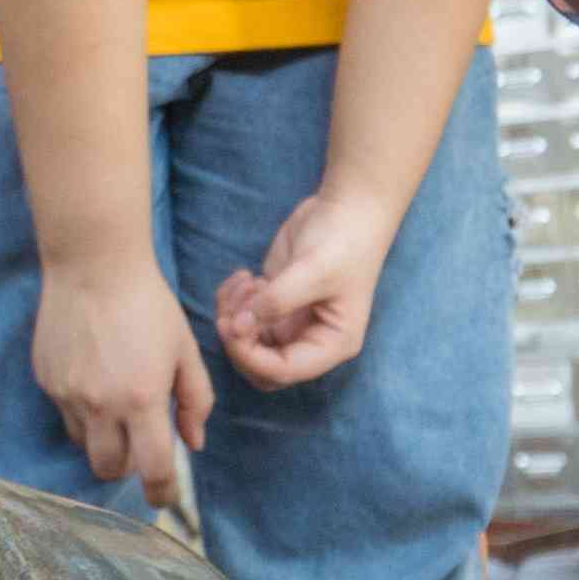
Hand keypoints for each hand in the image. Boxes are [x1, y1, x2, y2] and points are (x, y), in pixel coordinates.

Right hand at [29, 255, 214, 489]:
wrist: (92, 265)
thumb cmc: (147, 304)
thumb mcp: (184, 350)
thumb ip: (195, 400)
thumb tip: (193, 442)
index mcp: (141, 399)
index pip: (153, 468)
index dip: (162, 493)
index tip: (165, 499)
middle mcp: (99, 405)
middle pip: (109, 469)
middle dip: (128, 468)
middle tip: (140, 446)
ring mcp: (67, 394)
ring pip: (83, 444)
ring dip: (103, 439)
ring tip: (116, 405)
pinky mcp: (47, 380)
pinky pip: (65, 414)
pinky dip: (82, 411)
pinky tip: (94, 376)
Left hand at [213, 184, 400, 388]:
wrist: (348, 208)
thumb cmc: (343, 241)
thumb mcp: (313, 271)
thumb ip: (277, 302)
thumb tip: (238, 326)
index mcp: (332, 344)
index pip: (284, 371)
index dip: (251, 356)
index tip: (232, 326)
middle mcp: (311, 339)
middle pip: (262, 368)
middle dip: (238, 343)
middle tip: (230, 310)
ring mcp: (291, 322)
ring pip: (248, 343)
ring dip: (233, 318)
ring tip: (243, 282)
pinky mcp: (275, 302)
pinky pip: (243, 318)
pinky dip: (233, 303)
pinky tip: (243, 276)